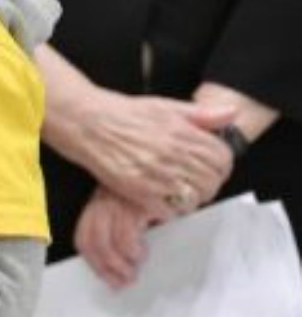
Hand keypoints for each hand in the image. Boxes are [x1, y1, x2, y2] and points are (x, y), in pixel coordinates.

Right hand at [50, 89, 233, 220]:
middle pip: (210, 182)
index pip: (222, 158)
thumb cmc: (122, 113)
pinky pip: (169, 211)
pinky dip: (168, 209)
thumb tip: (230, 113)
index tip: (211, 167)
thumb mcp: (164, 106)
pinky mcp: (139, 190)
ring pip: (193, 198)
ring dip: (188, 198)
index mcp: (182, 132)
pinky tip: (159, 198)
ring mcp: (157, 174)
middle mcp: (173, 154)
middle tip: (193, 183)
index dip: (220, 165)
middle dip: (206, 184)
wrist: (86, 122)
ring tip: (176, 191)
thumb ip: (199, 113)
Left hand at [75, 185, 155, 289]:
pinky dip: (131, 250)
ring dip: (118, 264)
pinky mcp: (137, 203)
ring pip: (105, 241)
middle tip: (121, 282)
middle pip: (91, 241)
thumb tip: (122, 263)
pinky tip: (141, 253)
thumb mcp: (132, 207)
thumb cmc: (156, 190)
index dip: (94, 262)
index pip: (84, 236)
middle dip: (104, 267)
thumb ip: (122, 226)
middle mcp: (105, 201)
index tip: (106, 277)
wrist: (176, 171)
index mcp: (101, 202)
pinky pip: (126, 234)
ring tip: (132, 272)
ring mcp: (120, 202)